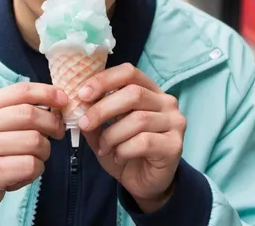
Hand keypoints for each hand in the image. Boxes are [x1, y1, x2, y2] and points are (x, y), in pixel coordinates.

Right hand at [0, 83, 67, 225]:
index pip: (20, 91)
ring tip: (36, 157)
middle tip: (57, 132)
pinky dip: (37, 169)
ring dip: (45, 151)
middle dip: (53, 123)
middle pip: (30, 114)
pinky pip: (30, 165)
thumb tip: (52, 102)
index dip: (47, 92)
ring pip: (35, 141)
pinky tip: (26, 172)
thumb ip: (11, 110)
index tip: (63, 99)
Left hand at [77, 63, 185, 212]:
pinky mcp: (175, 145)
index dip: (104, 80)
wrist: (143, 183)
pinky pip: (144, 141)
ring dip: (112, 135)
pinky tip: (119, 157)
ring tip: (103, 148)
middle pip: (133, 94)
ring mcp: (175, 122)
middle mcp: (166, 101)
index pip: (129, 72)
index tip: (82, 94)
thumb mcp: (103, 129)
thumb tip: (79, 102)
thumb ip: (93, 114)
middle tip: (84, 123)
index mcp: (149, 89)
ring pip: (138, 119)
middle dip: (103, 109)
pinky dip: (124, 150)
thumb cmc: (123, 149)